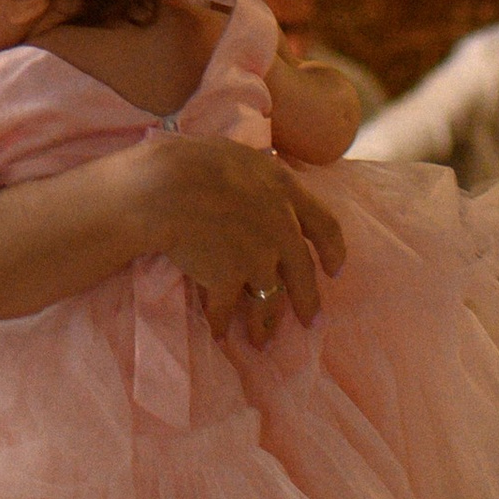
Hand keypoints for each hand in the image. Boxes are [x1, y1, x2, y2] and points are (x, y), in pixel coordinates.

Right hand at [144, 136, 335, 348]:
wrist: (163, 187)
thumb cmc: (190, 161)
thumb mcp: (237, 156)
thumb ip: (257, 177)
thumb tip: (261, 182)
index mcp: (285, 190)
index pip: (326, 225)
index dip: (333, 250)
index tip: (335, 270)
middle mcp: (281, 226)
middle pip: (303, 274)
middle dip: (308, 303)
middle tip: (312, 322)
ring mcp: (258, 256)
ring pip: (270, 300)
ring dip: (264, 325)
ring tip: (260, 343)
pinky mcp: (230, 278)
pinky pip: (227, 308)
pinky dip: (222, 323)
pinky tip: (219, 334)